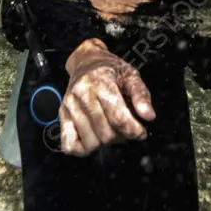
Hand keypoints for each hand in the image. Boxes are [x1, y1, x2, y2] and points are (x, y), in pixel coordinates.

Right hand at [60, 39, 155, 155]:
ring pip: (90, 142)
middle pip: (105, 133)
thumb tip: (149, 116)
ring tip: (111, 131)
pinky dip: (84, 149)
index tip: (141, 132)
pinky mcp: (62, 115)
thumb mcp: (131, 75)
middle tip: (126, 129)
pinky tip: (95, 138)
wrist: (86, 61)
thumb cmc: (111, 70)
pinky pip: (70, 145)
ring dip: (105, 143)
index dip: (134, 131)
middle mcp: (82, 93)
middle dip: (121, 137)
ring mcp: (69, 106)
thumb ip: (141, 95)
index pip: (118, 118)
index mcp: (100, 82)